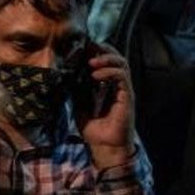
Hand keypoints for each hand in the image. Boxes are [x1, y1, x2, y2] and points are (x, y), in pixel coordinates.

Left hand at [78, 44, 136, 168]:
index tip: (82, 48)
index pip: (105, 62)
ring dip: (106, 58)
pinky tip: (95, 75)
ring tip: (91, 61)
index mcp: (107, 85)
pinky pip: (122, 76)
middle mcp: (117, 85)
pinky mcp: (127, 96)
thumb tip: (67, 75)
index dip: (96, 52)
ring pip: (121, 63)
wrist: (104, 147)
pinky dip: (109, 72)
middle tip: (88, 47)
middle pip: (115, 57)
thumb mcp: (79, 106)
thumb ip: (76, 90)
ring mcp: (124, 89)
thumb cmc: (94, 130)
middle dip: (102, 50)